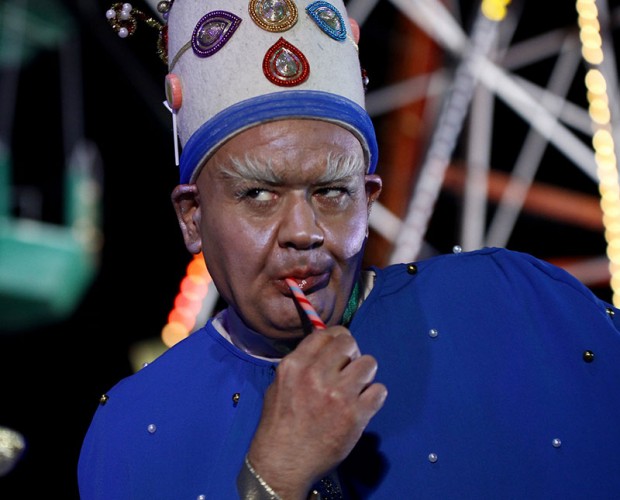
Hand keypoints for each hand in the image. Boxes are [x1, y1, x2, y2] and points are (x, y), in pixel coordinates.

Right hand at [246, 326, 387, 498]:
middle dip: (352, 355)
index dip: (338, 340)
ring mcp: (338, 394)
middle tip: (348, 371)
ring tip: (355, 388)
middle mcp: (316, 374)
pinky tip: (362, 405)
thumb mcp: (278, 385)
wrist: (283, 463)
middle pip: (349, 343)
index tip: (341, 351)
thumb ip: (301, 364)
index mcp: (295, 365)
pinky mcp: (355, 415)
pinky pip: (379, 390)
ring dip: (365, 375)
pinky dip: (374, 397)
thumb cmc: (278, 424)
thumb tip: (325, 350)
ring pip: (369, 363)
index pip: (327, 333)